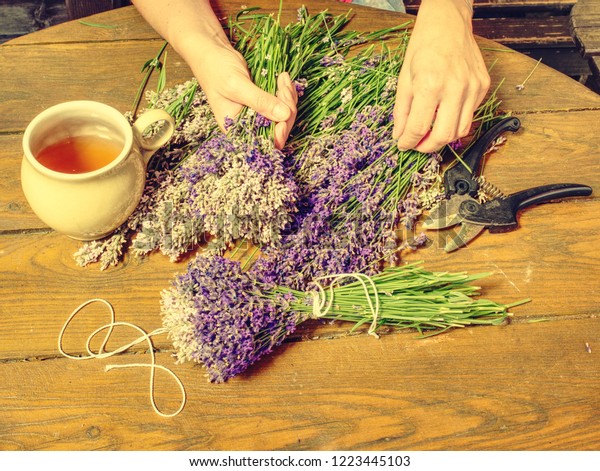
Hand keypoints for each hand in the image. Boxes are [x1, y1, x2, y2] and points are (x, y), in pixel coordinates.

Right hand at [189, 42, 296, 148]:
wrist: (212, 51)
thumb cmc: (216, 69)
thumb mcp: (237, 85)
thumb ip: (259, 101)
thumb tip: (284, 115)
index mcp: (237, 129)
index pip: (264, 142)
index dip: (279, 133)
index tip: (285, 114)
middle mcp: (249, 125)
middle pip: (278, 129)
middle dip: (287, 109)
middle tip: (284, 88)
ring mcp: (258, 113)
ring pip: (284, 115)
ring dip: (288, 98)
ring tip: (283, 79)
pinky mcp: (264, 101)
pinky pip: (283, 103)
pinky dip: (286, 91)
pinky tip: (283, 78)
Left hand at [392, 0, 489, 152]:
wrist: (448, 22)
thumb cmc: (423, 46)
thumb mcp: (404, 78)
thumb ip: (402, 111)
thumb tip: (400, 135)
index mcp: (430, 85)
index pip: (419, 128)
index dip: (408, 142)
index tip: (403, 145)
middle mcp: (455, 88)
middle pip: (444, 136)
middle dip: (427, 147)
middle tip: (417, 145)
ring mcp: (473, 88)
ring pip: (460, 131)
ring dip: (443, 137)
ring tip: (429, 133)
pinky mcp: (483, 86)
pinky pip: (469, 115)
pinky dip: (455, 121)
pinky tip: (444, 113)